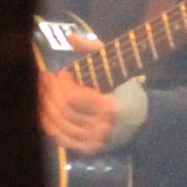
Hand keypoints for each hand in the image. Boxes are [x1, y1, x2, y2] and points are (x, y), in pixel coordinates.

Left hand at [38, 35, 147, 155]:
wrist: (142, 118)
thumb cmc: (125, 88)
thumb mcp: (115, 66)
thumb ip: (94, 49)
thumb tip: (72, 37)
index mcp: (110, 106)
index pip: (72, 97)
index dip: (60, 84)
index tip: (58, 72)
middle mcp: (103, 126)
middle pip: (63, 112)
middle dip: (49, 94)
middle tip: (45, 80)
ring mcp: (96, 140)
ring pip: (60, 127)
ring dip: (46, 109)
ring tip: (44, 93)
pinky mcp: (91, 148)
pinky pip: (63, 140)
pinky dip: (51, 126)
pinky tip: (47, 112)